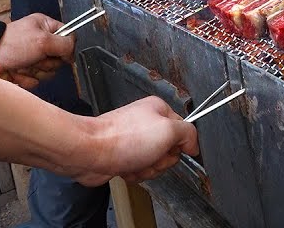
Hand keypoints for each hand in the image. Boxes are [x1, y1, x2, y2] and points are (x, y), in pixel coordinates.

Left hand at [0, 14, 74, 89]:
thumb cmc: (10, 43)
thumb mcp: (43, 40)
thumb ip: (65, 44)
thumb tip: (73, 54)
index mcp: (46, 28)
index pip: (68, 37)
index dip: (65, 48)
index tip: (56, 51)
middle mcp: (41, 43)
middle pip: (59, 59)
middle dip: (46, 62)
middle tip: (33, 56)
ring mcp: (33, 59)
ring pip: (48, 73)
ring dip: (35, 71)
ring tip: (21, 64)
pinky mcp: (25, 73)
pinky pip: (35, 81)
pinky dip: (25, 78)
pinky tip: (15, 71)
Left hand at [73, 97, 198, 185]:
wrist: (89, 153)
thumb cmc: (121, 139)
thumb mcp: (168, 131)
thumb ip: (188, 134)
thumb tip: (193, 144)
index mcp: (158, 110)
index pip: (183, 130)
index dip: (178, 144)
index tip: (171, 148)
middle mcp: (146, 123)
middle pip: (169, 150)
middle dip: (161, 160)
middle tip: (150, 155)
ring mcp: (133, 141)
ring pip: (155, 163)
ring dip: (147, 168)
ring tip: (135, 162)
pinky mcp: (123, 156)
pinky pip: (139, 170)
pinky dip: (135, 173)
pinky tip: (126, 167)